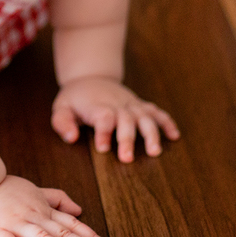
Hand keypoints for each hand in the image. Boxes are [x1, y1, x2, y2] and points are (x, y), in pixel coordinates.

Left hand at [51, 76, 179, 161]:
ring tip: (155, 152)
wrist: (91, 77)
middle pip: (126, 119)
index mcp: (97, 106)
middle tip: (126, 159)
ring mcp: (131, 104)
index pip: (103, 117)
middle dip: (127, 139)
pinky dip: (167, 123)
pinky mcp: (140, 105)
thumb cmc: (75, 98)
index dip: (104, 132)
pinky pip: (157, 112)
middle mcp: (117, 104)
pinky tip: (174, 136)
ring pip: (145, 117)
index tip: (102, 148)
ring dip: (151, 134)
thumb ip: (62, 122)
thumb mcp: (61, 107)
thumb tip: (71, 137)